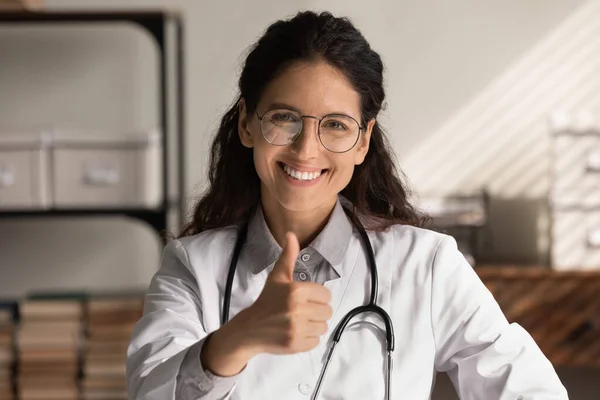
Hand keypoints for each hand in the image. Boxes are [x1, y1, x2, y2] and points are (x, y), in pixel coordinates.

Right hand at [237, 231, 333, 354]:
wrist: (250, 328)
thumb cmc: (267, 300)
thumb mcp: (277, 277)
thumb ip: (288, 256)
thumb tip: (291, 234)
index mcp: (296, 290)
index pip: (326, 295)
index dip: (317, 297)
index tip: (304, 299)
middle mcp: (297, 309)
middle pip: (327, 312)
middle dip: (316, 311)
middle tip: (301, 311)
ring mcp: (296, 328)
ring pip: (323, 327)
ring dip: (314, 325)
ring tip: (299, 322)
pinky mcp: (295, 345)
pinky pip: (316, 341)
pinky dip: (308, 339)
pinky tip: (296, 332)